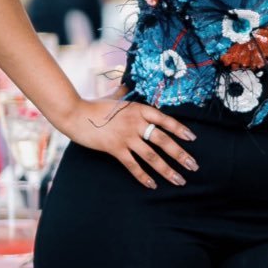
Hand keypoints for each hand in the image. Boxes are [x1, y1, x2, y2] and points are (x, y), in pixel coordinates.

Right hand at [64, 96, 197, 188]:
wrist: (75, 113)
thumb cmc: (95, 104)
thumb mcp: (115, 97)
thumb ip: (125, 92)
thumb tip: (129, 82)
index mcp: (139, 109)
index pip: (165, 120)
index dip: (180, 129)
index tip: (193, 139)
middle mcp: (136, 123)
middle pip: (163, 140)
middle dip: (180, 155)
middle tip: (193, 166)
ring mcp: (126, 136)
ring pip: (151, 156)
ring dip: (167, 170)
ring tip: (179, 180)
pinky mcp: (115, 148)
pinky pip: (133, 165)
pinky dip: (143, 176)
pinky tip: (153, 185)